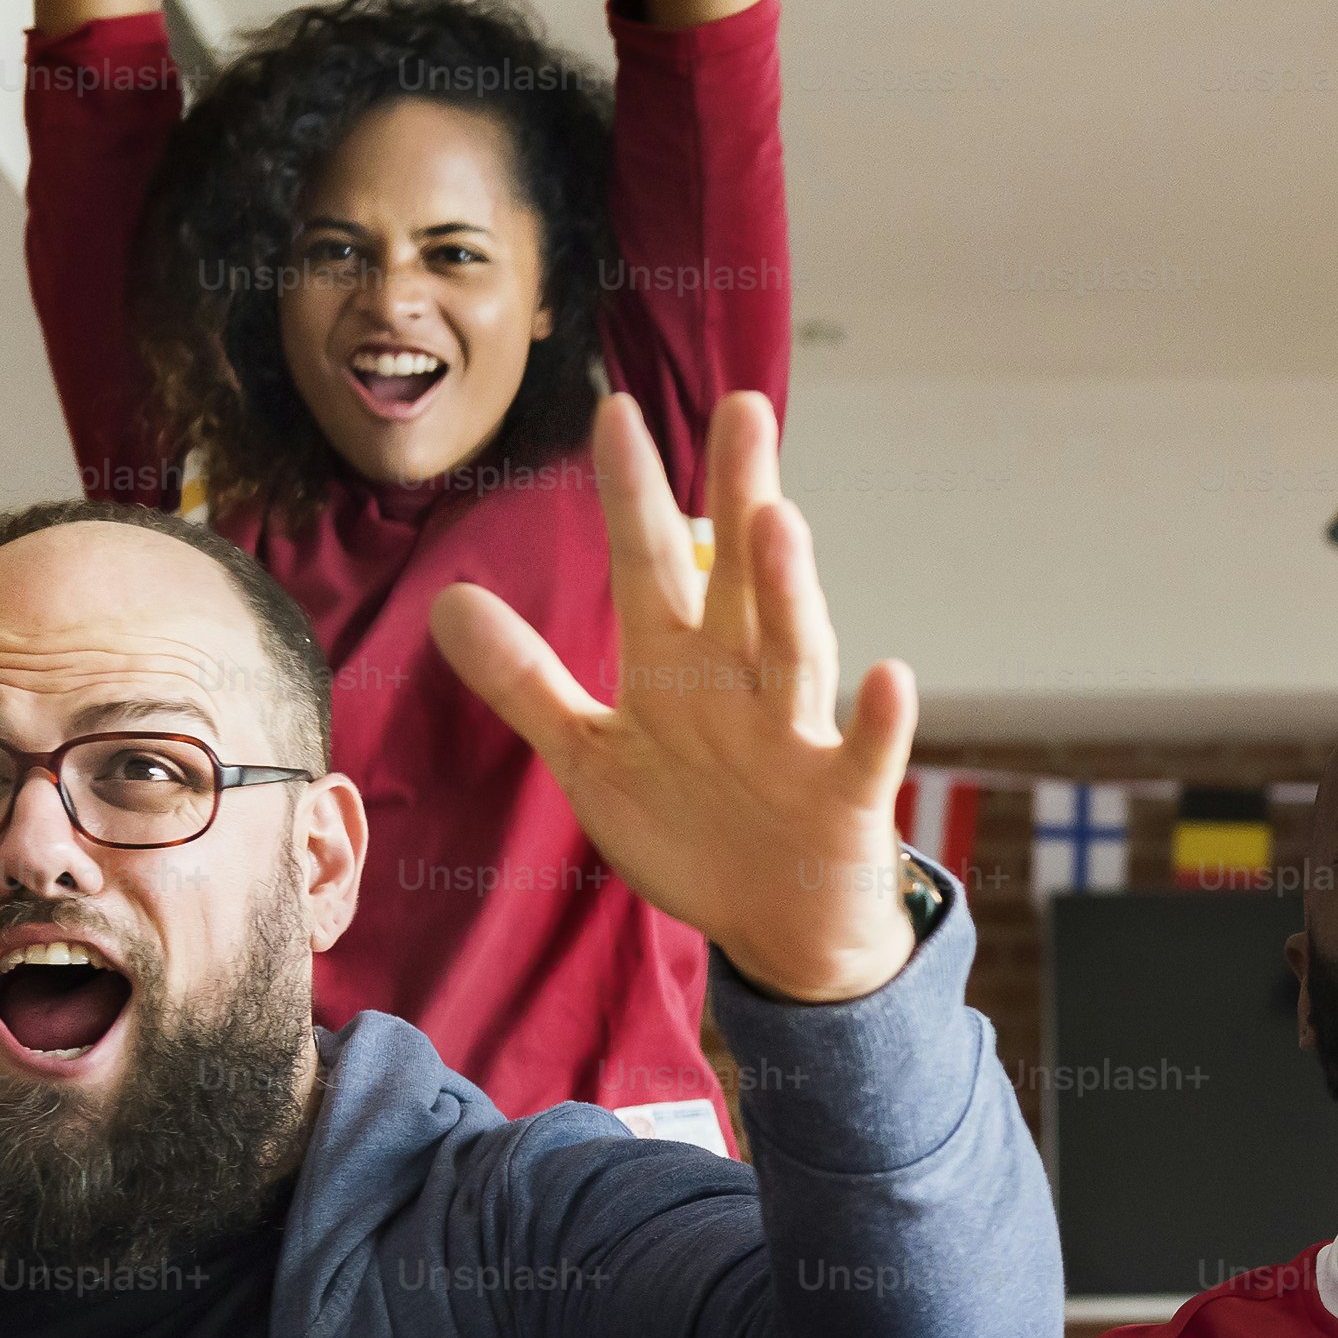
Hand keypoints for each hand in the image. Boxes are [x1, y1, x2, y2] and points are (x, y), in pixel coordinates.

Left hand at [430, 391, 921, 1004]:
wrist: (784, 929)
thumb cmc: (696, 831)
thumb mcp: (594, 756)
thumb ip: (527, 682)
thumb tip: (447, 601)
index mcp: (679, 669)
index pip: (650, 565)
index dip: (631, 495)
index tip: (614, 410)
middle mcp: (743, 684)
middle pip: (738, 578)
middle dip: (736, 496)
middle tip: (741, 409)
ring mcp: (799, 737)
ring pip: (796, 653)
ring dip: (791, 591)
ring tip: (779, 520)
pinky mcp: (845, 798)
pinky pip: (866, 755)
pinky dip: (880, 721)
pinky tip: (890, 675)